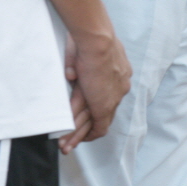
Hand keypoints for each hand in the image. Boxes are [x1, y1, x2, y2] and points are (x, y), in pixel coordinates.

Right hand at [58, 30, 130, 153]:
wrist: (96, 39)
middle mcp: (119, 86)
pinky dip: (83, 136)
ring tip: (66, 147)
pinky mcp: (103, 104)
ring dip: (80, 136)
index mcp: (118, 71)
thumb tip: (71, 76)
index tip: (85, 117)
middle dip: (87, 129)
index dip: (95, 108)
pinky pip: (96, 126)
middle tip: (73, 141)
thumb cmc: (87, 38)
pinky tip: (71, 142)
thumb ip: (79, 64)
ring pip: (98, 123)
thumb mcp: (85, 51)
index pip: (108, 96)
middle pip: (104, 114)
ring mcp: (113, 96)